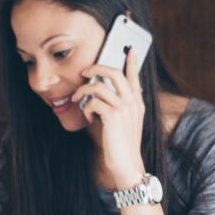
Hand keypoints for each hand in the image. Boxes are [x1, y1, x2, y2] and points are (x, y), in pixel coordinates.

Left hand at [73, 48, 145, 187]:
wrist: (127, 164)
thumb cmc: (123, 145)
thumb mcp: (125, 123)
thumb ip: (119, 107)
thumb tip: (99, 93)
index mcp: (137, 103)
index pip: (135, 77)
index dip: (132, 62)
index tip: (131, 49)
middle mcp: (133, 103)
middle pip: (114, 73)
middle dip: (97, 68)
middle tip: (85, 71)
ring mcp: (124, 109)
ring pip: (99, 86)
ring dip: (83, 91)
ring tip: (77, 98)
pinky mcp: (113, 117)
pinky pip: (93, 102)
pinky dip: (86, 108)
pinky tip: (88, 117)